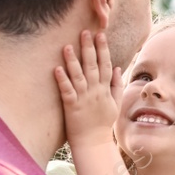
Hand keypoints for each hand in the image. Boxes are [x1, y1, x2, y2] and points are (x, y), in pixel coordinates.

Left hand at [54, 30, 122, 152]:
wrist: (93, 143)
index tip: (100, 34)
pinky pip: (67, 91)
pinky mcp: (72, 106)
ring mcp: (83, 99)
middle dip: (89, 48)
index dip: (103, 49)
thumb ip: (117, 85)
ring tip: (68, 46)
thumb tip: (117, 67)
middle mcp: (95, 92)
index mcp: (105, 90)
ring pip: (78, 76)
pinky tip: (57, 68)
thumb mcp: (115, 104)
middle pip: (93, 66)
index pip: (106, 65)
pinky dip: (62, 80)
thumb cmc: (103, 124)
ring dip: (73, 61)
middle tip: (85, 32)